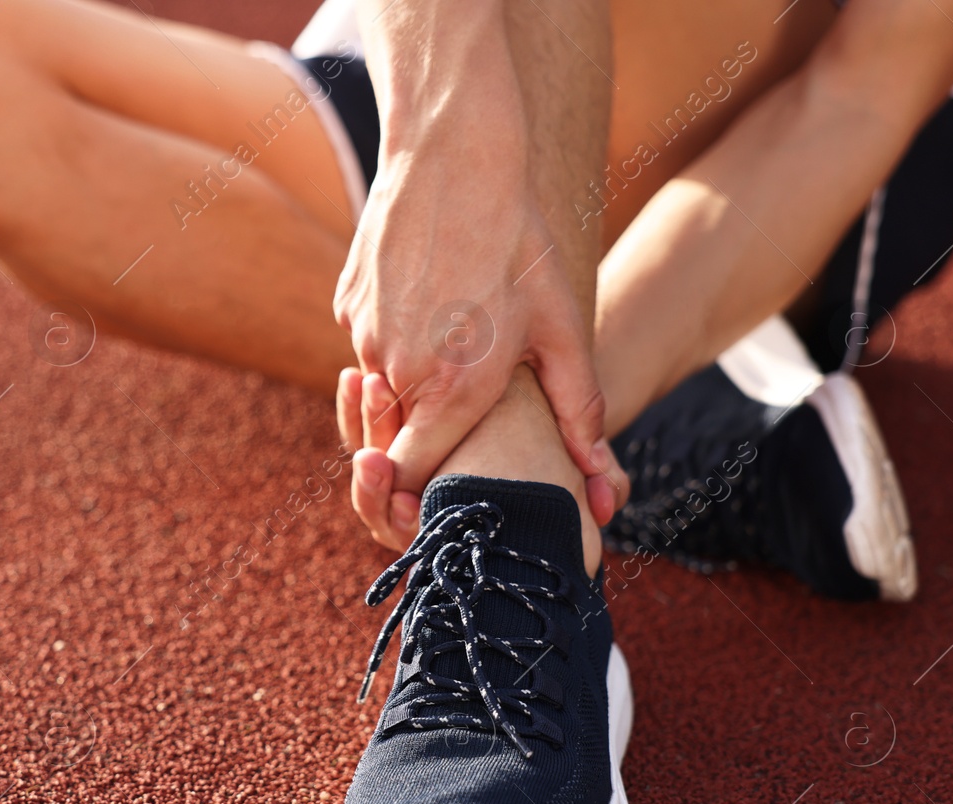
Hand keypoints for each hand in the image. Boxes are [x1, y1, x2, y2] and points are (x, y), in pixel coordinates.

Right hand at [334, 161, 623, 547]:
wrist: (452, 151)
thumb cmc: (517, 240)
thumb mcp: (561, 326)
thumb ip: (578, 409)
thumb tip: (605, 484)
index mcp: (454, 389)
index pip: (412, 483)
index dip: (418, 503)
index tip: (439, 498)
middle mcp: (397, 372)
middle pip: (392, 444)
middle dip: (417, 445)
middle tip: (453, 418)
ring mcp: (362, 338)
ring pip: (378, 396)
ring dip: (407, 392)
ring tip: (452, 344)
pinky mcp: (347, 306)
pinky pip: (365, 350)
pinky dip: (391, 347)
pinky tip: (430, 303)